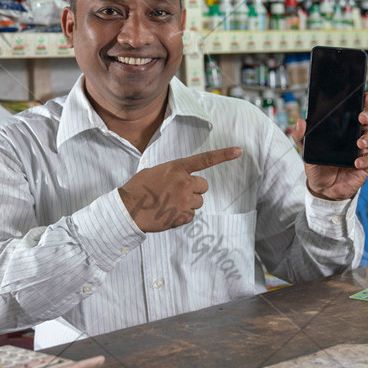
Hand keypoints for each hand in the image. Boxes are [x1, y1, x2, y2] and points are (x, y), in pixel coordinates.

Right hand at [118, 147, 242, 232]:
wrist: (128, 210)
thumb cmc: (138, 189)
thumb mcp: (155, 171)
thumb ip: (172, 173)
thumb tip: (180, 179)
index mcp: (177, 168)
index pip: (204, 159)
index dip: (224, 155)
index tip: (239, 151)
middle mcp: (184, 182)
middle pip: (203, 186)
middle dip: (194, 190)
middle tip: (177, 192)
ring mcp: (185, 200)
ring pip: (198, 202)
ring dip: (188, 203)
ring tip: (169, 203)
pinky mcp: (182, 216)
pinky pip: (190, 215)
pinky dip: (182, 215)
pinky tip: (167, 212)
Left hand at [293, 91, 367, 200]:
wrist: (323, 188)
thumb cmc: (318, 165)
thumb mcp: (306, 150)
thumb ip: (301, 136)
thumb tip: (300, 122)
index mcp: (342, 129)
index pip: (353, 112)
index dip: (361, 103)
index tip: (366, 96)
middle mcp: (354, 137)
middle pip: (366, 121)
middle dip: (367, 116)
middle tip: (361, 118)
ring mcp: (361, 150)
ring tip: (359, 144)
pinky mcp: (365, 165)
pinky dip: (365, 160)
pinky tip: (356, 163)